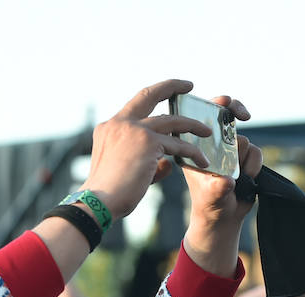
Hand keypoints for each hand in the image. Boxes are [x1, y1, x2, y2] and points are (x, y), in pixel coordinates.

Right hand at [81, 79, 215, 219]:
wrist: (97, 203)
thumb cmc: (108, 194)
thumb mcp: (123, 169)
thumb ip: (147, 160)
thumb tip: (168, 162)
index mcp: (109, 127)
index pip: (134, 106)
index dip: (151, 97)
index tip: (165, 92)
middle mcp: (120, 123)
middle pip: (150, 95)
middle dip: (172, 86)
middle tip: (188, 85)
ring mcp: (135, 130)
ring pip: (172, 121)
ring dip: (192, 125)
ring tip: (207, 132)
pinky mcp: (148, 142)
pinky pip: (178, 145)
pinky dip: (193, 153)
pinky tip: (203, 162)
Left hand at [183, 97, 263, 276]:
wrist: (223, 218)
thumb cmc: (209, 204)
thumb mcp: (210, 196)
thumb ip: (218, 187)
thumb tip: (228, 181)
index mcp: (196, 146)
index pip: (202, 116)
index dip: (213, 105)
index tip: (225, 104)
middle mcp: (213, 143)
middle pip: (227, 115)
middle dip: (236, 111)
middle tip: (243, 115)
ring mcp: (230, 149)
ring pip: (243, 139)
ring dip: (243, 158)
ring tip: (236, 176)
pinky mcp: (246, 157)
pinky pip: (256, 152)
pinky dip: (254, 165)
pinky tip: (247, 179)